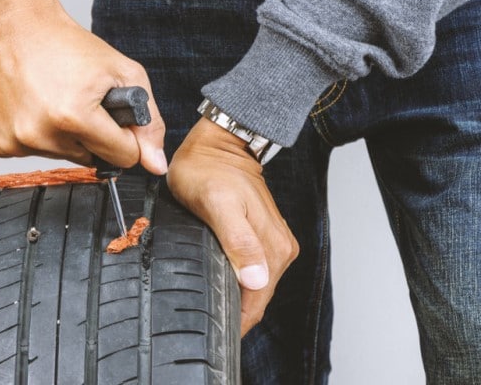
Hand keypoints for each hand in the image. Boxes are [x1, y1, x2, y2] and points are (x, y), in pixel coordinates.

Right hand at [0, 0, 166, 173]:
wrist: (12, 27)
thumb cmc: (65, 44)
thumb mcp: (123, 72)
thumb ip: (148, 122)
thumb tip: (155, 163)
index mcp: (74, 117)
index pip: (124, 157)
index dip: (126, 136)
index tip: (115, 116)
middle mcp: (42, 135)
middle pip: (94, 161)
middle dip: (96, 136)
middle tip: (81, 102)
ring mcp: (17, 142)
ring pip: (66, 157)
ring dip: (68, 137)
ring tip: (57, 101)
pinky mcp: (0, 144)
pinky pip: (36, 153)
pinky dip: (42, 136)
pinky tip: (36, 107)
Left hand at [167, 118, 298, 335]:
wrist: (219, 146)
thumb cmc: (209, 172)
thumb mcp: (217, 204)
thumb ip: (238, 242)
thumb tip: (256, 279)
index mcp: (272, 250)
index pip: (256, 305)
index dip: (234, 325)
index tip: (210, 334)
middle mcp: (281, 251)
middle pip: (258, 301)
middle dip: (234, 317)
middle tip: (200, 324)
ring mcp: (276, 246)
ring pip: (257, 290)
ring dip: (237, 302)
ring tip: (207, 308)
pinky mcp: (267, 240)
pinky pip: (256, 274)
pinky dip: (240, 285)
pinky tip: (221, 285)